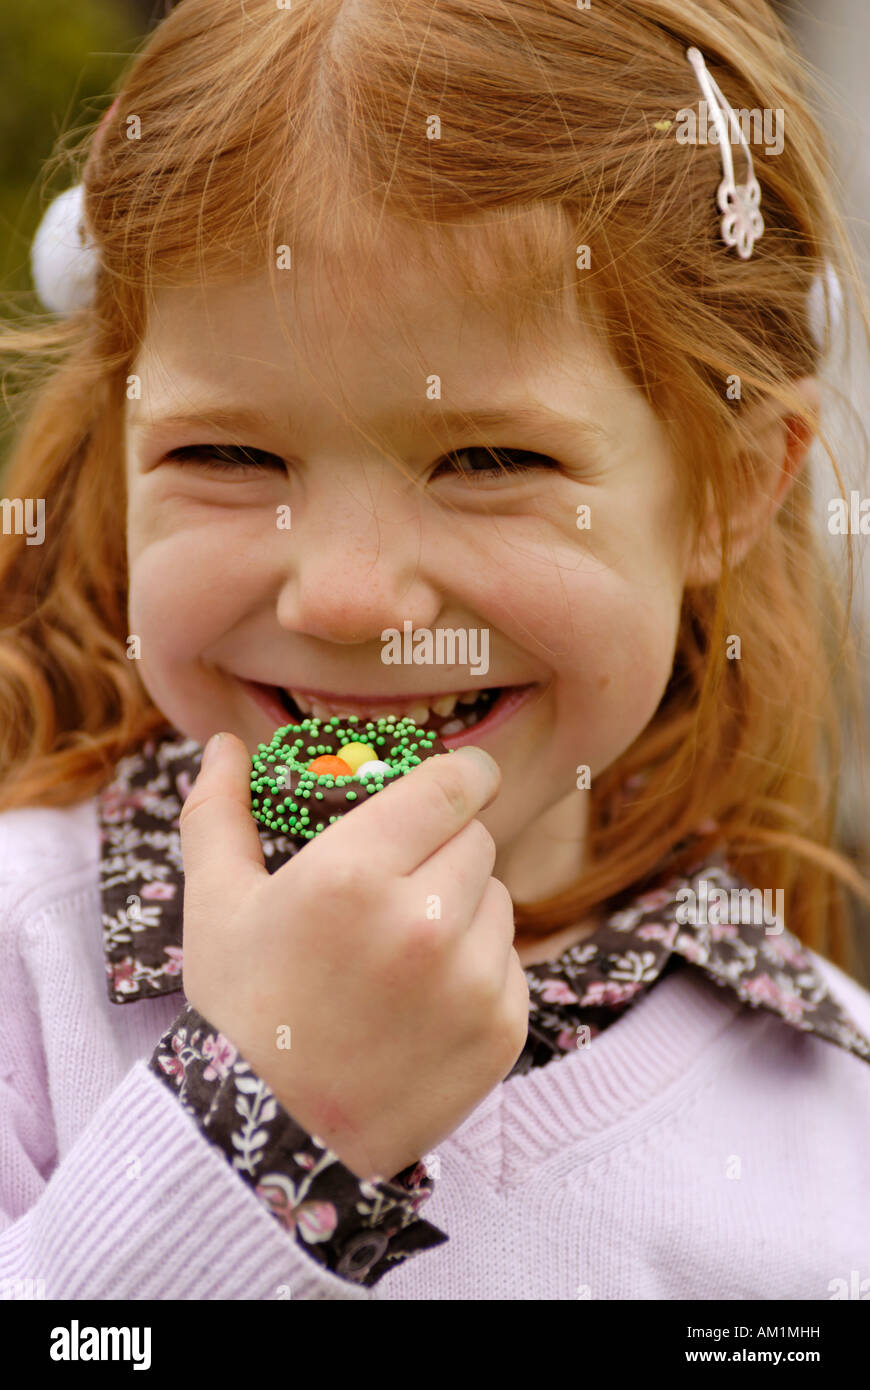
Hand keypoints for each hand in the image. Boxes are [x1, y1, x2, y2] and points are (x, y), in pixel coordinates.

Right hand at [178, 732, 528, 1181]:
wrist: (271, 1141)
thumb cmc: (241, 1010)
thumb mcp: (217, 906)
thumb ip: (219, 814)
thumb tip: (224, 744)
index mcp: (351, 874)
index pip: (450, 786)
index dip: (463, 773)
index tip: (462, 777)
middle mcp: (421, 921)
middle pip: (475, 839)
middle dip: (443, 848)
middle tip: (398, 885)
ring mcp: (470, 979)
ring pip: (498, 898)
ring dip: (464, 908)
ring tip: (403, 951)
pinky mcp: (502, 1029)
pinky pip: (511, 962)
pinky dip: (480, 968)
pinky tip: (425, 999)